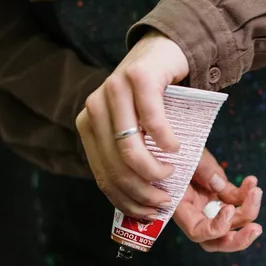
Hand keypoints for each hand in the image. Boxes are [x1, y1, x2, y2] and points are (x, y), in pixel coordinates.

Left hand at [75, 30, 188, 218]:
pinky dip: (167, 141)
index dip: (126, 201)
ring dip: (154, 170)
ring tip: (171, 172)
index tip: (150, 213)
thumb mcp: (146, 134)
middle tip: (165, 198)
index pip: (103, 175)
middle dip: (143, 191)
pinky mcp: (137, 78)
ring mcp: (113, 90)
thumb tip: (155, 209)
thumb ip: (145, 165)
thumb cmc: (155, 99)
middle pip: (116, 167)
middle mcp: (94, 108)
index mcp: (89, 125)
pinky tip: (176, 147)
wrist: (163, 52)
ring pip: (129, 150)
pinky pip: (152, 122)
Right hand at [174, 150, 262, 252]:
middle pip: (216, 240)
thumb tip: (220, 185)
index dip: (216, 228)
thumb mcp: (187, 153)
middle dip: (238, 240)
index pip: (198, 232)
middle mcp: (195, 211)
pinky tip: (251, 181)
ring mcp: (209, 204)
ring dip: (249, 211)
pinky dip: (247, 194)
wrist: (178, 137)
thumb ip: (202, 169)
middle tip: (256, 229)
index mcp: (181, 207)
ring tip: (256, 191)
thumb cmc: (176, 147)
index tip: (229, 210)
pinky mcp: (221, 194)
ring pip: (232, 222)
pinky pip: (237, 201)